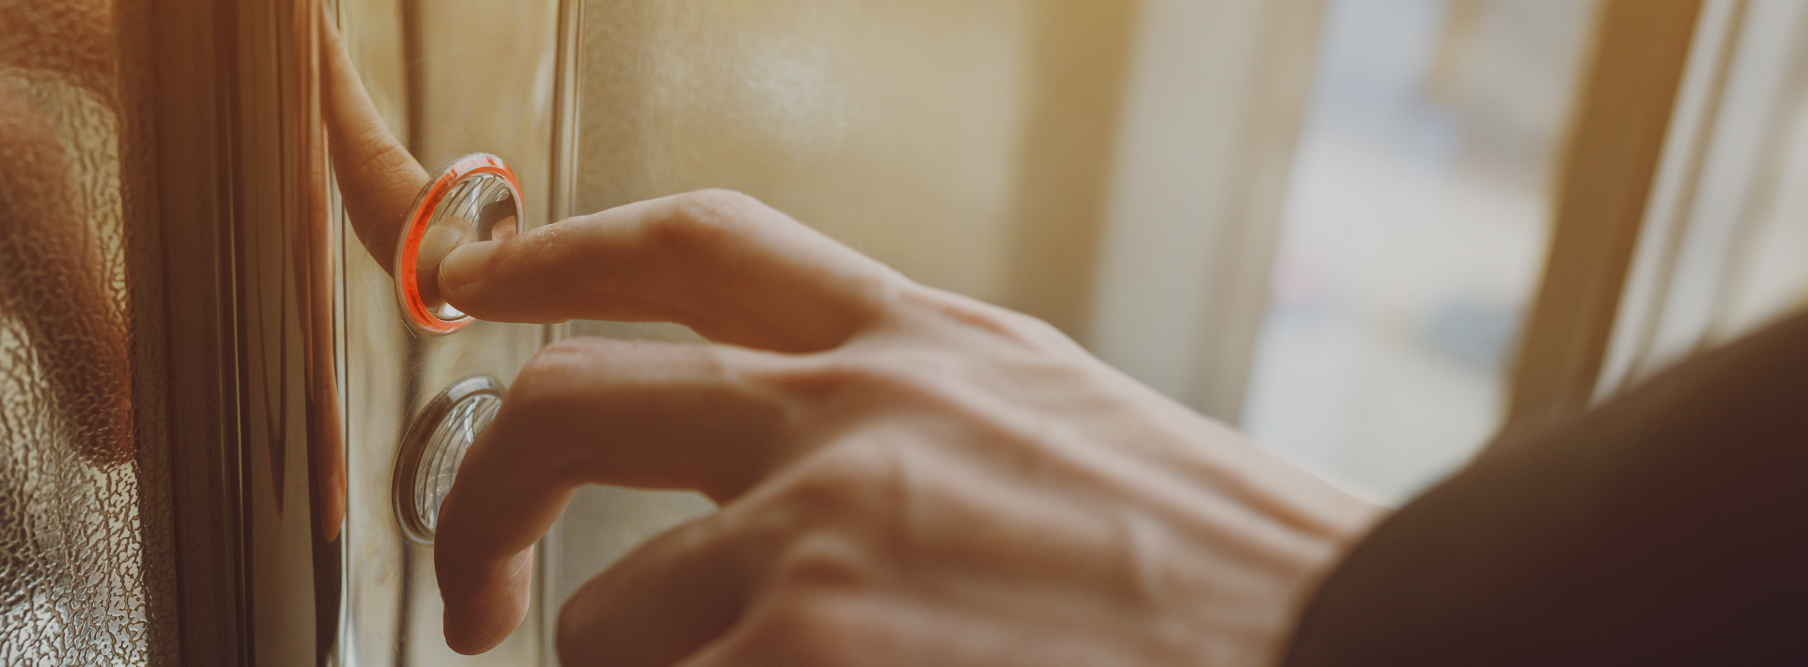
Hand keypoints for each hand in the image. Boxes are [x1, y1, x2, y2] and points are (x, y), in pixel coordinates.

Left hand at [419, 190, 1383, 665]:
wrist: (1360, 648)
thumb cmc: (1234, 582)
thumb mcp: (1061, 437)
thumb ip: (918, 428)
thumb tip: (787, 484)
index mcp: (925, 347)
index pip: (693, 248)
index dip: (550, 254)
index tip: (467, 286)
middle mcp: (849, 421)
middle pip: (564, 409)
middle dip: (478, 508)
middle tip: (475, 597)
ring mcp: (815, 550)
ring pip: (606, 634)